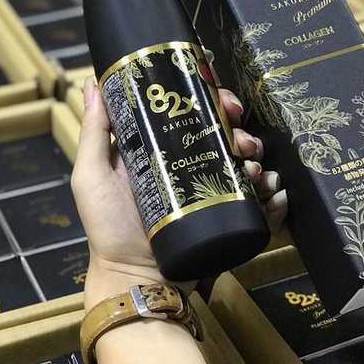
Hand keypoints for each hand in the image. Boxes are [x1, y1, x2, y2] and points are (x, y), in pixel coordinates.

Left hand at [71, 78, 286, 310]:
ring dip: (257, 156)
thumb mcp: (93, 176)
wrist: (135, 279)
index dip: (208, 97)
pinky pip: (257, 198)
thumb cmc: (108, 227)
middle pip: (223, 131)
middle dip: (239, 126)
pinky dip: (271, 192)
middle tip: (243, 136)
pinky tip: (270, 190)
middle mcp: (187, 163)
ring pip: (244, 160)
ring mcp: (209, 189)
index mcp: (159, 147)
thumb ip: (94, 133)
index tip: (220, 97)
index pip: (190, 110)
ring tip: (254, 168)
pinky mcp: (225, 215)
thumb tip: (92, 83)